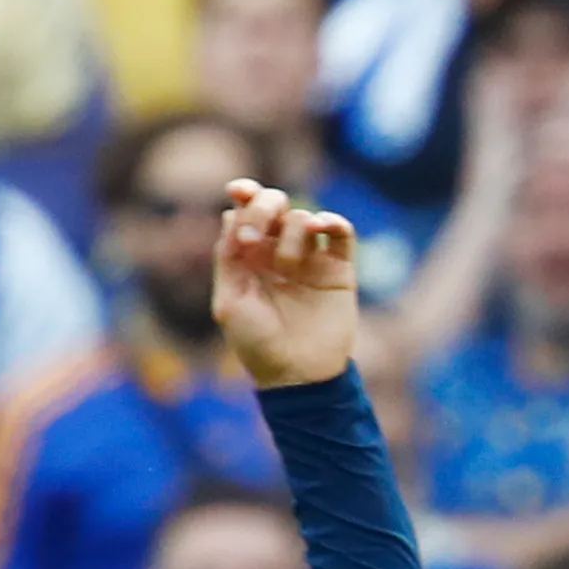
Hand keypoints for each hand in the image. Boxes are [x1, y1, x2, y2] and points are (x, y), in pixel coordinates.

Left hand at [213, 179, 355, 388]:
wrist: (297, 376)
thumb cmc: (256, 345)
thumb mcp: (229, 302)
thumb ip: (227, 257)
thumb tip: (230, 213)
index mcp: (251, 259)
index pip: (248, 212)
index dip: (246, 194)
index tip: (239, 191)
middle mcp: (280, 253)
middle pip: (277, 205)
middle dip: (266, 206)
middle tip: (258, 235)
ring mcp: (311, 260)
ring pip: (304, 218)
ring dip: (292, 234)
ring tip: (289, 268)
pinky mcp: (339, 270)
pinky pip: (341, 232)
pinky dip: (333, 221)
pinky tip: (322, 226)